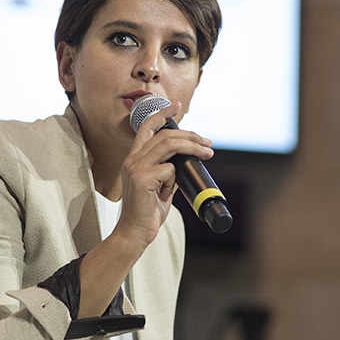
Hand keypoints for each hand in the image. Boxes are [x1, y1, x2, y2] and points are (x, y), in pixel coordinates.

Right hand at [77, 102, 213, 316]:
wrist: (135, 233)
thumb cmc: (147, 212)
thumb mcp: (159, 187)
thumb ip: (168, 172)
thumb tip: (187, 162)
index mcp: (134, 159)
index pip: (146, 127)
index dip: (162, 114)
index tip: (176, 105)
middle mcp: (132, 159)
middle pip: (165, 135)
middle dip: (190, 135)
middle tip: (207, 143)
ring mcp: (135, 168)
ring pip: (169, 145)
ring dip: (192, 147)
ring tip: (207, 153)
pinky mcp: (141, 178)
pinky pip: (169, 170)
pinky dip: (174, 181)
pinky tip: (166, 194)